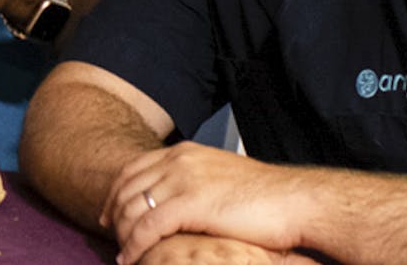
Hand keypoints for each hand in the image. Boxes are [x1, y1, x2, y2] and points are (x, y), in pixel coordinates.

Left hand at [102, 142, 312, 263]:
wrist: (297, 202)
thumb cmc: (267, 197)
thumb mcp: (220, 178)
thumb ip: (194, 183)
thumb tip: (179, 202)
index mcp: (185, 153)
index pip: (134, 169)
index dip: (116, 191)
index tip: (110, 212)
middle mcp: (179, 162)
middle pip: (127, 187)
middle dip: (114, 213)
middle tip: (109, 234)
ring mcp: (183, 181)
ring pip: (133, 207)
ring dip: (123, 233)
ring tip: (123, 252)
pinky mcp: (191, 204)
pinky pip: (148, 226)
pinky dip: (135, 244)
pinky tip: (132, 258)